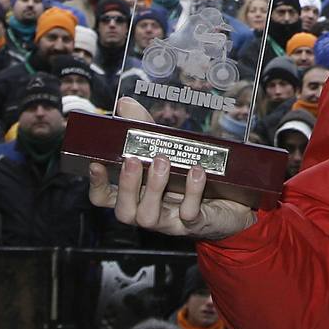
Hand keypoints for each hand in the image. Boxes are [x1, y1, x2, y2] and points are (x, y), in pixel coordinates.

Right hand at [87, 98, 257, 240]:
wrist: (232, 200)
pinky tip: (197, 171)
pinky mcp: (196, 223)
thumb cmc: (188, 177)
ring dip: (154, 188)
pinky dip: (192, 192)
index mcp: (134, 196)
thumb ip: (142, 128)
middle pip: (124, 211)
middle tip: (134, 160)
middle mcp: (146, 211)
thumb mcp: (165, 150)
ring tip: (163, 161)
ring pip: (150, 216)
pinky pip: (189, 214)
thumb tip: (125, 104)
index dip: (96, 184)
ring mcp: (169, 221)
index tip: (96, 162)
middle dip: (127, 185)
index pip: (103, 198)